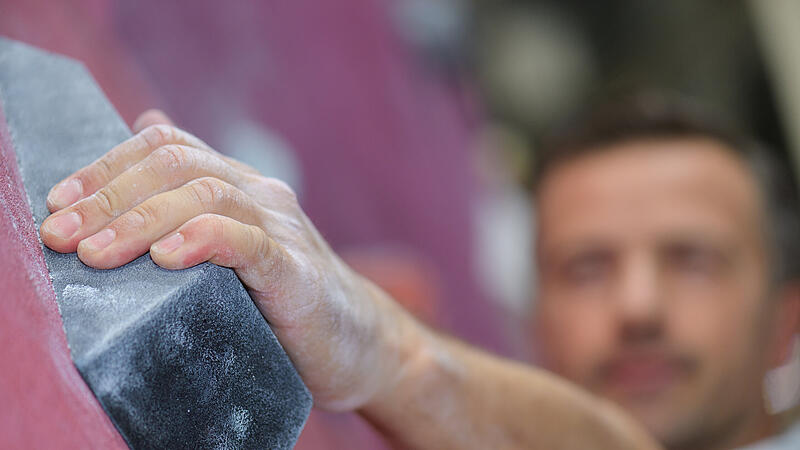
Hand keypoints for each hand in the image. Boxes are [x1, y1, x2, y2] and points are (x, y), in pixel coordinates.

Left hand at [40, 110, 419, 410]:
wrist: (361, 344)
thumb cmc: (284, 304)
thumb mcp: (235, 247)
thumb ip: (194, 198)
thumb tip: (146, 125)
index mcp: (240, 187)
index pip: (168, 147)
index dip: (108, 166)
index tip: (61, 204)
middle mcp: (261, 195)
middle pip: (178, 164)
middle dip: (109, 196)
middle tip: (60, 234)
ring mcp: (283, 229)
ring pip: (206, 196)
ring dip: (139, 221)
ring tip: (95, 253)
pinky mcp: (297, 272)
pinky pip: (247, 242)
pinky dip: (203, 240)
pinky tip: (167, 258)